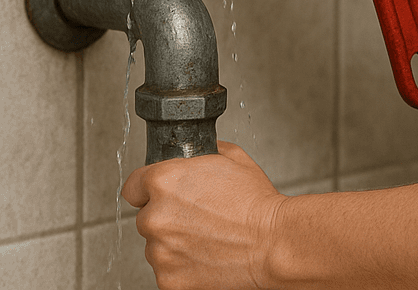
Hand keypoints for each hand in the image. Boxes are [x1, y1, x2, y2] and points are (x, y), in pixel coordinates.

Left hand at [121, 142, 283, 289]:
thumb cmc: (256, 202)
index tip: (157, 193)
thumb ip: (205, 153)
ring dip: (174, 240)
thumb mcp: (234, 158)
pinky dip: (183, 263)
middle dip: (167, 214)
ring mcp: (159, 252)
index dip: (147, 188)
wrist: (272, 243)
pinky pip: (168, 268)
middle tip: (197, 214)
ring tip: (207, 235)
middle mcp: (155, 217)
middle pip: (147, 216)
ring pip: (157, 244)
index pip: (133, 186)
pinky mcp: (168, 280)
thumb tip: (197, 157)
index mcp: (165, 181)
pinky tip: (207, 252)